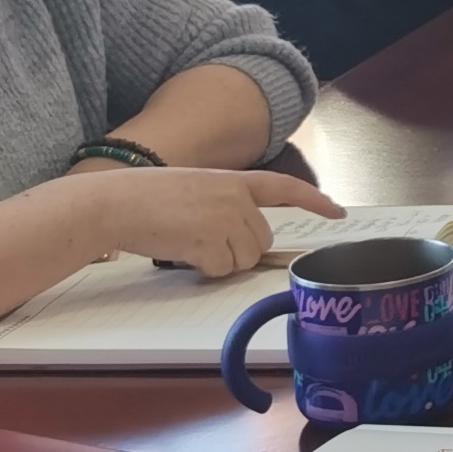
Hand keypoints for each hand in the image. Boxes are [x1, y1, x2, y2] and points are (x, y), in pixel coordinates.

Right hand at [78, 169, 336, 274]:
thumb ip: (225, 205)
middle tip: (202, 241)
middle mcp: (236, 198)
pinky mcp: (211, 241)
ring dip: (220, 261)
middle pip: (261, 239)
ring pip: (244, 258)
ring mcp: (225, 219)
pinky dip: (203, 269)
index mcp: (233, 180)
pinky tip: (181, 251)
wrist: (113, 203)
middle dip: (238, 249)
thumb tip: (245, 239)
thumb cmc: (144, 198)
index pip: (284, 187)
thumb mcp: (194, 189)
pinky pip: (222, 270)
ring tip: (187, 242)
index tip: (338, 212)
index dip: (314, 200)